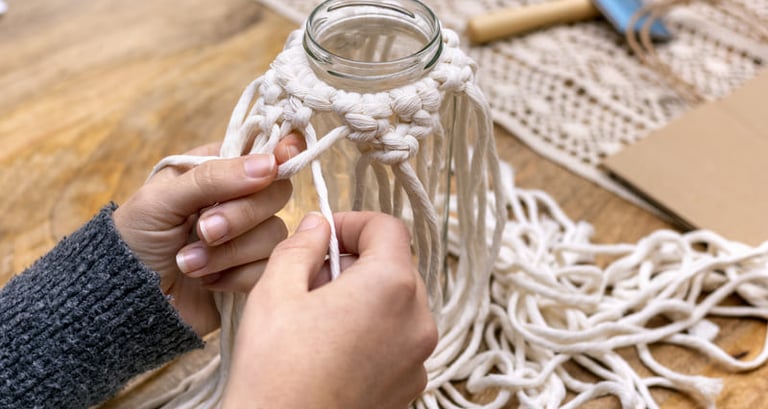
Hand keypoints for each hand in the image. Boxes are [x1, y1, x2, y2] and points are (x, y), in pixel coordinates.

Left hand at [112, 136, 304, 335]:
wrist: (125, 301)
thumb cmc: (133, 240)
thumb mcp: (161, 200)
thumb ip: (214, 178)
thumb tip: (270, 164)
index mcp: (218, 169)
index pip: (264, 151)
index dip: (281, 152)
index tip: (277, 162)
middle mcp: (240, 199)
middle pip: (276, 193)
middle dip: (240, 216)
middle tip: (203, 231)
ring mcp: (249, 238)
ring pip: (274, 234)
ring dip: (229, 252)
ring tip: (188, 264)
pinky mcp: (253, 273)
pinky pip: (270, 268)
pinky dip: (236, 277)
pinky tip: (208, 281)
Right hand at [224, 212, 437, 408]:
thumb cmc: (275, 371)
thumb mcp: (275, 291)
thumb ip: (302, 246)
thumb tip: (318, 225)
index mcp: (391, 286)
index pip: (388, 228)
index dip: (353, 223)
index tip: (324, 236)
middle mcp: (418, 321)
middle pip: (396, 267)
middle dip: (355, 262)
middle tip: (311, 280)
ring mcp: (418, 359)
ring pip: (397, 305)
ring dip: (363, 298)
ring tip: (318, 319)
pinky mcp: (409, 387)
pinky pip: (397, 342)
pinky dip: (372, 333)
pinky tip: (331, 350)